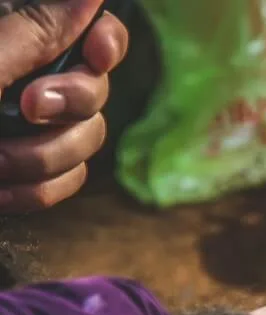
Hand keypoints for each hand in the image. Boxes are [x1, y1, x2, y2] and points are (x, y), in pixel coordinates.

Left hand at [0, 0, 128, 212]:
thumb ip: (37, 30)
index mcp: (16, 39)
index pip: (93, 31)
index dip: (105, 42)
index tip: (97, 54)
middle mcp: (30, 79)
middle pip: (96, 90)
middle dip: (68, 108)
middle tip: (23, 110)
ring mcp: (30, 127)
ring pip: (86, 141)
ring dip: (44, 159)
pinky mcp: (28, 171)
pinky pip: (68, 180)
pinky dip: (35, 191)